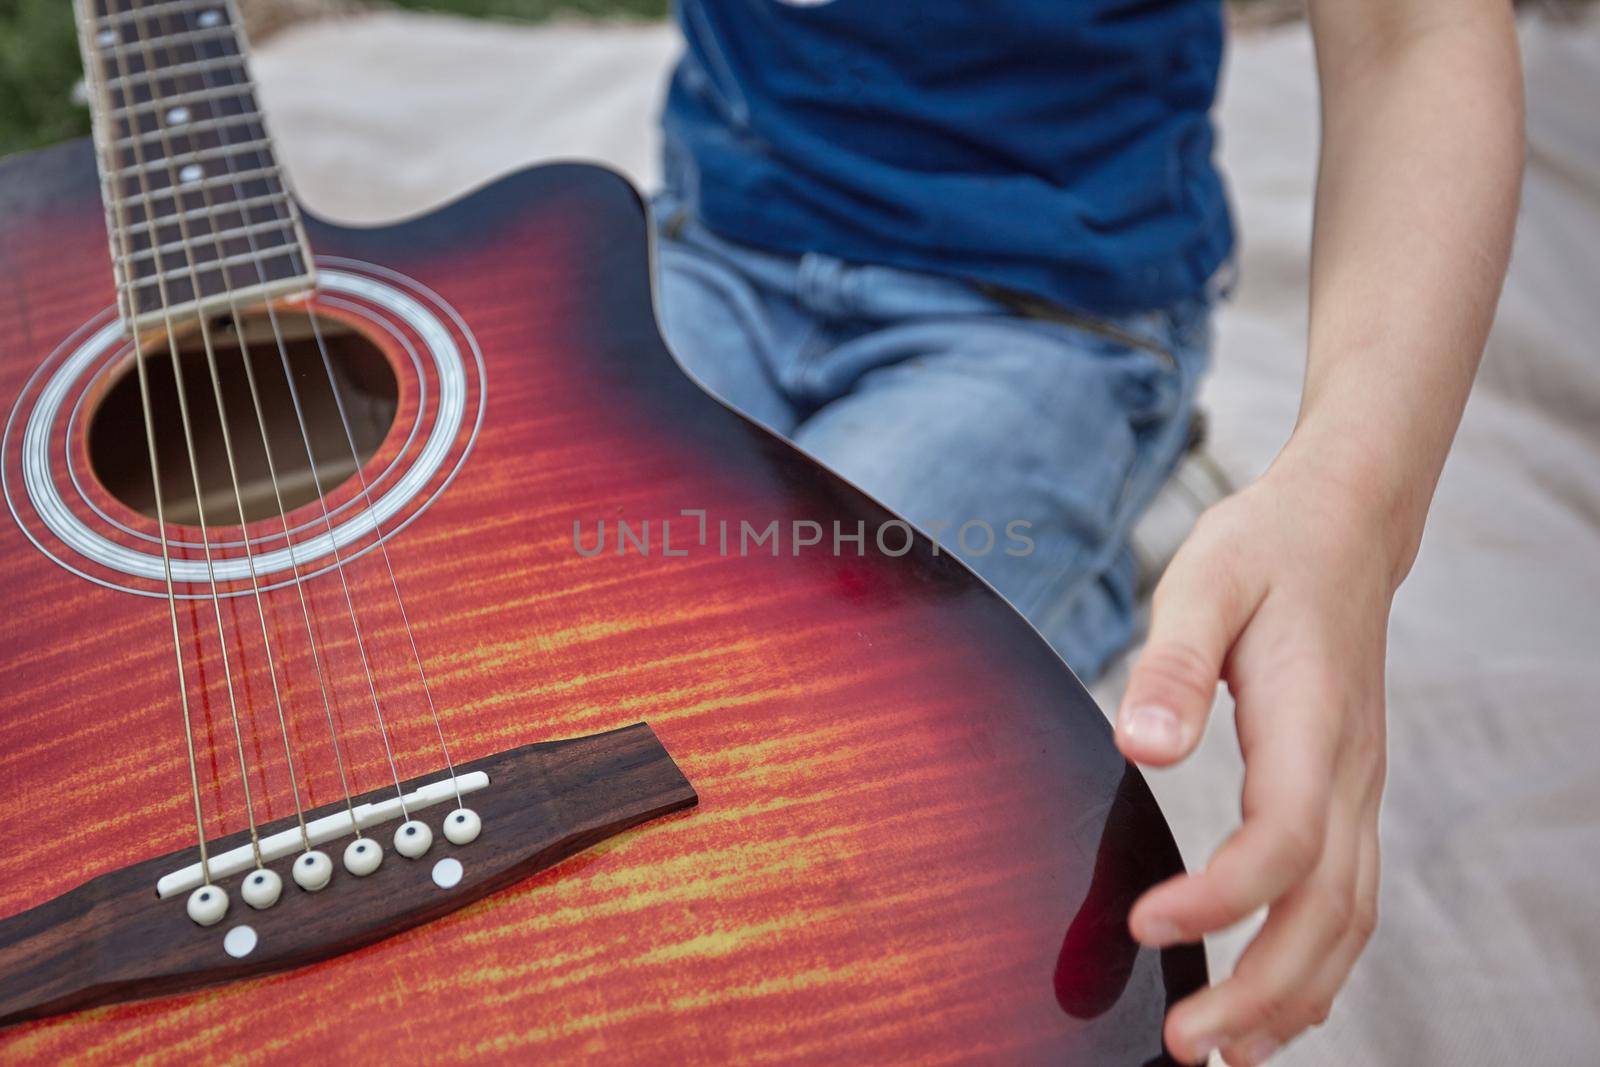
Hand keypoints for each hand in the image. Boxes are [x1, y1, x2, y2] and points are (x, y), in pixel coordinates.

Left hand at [1115, 459, 1392, 1064]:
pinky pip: (1350, 899)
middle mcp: (1351, 771)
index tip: (1145, 925)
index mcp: (1312, 725)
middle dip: (1260, 989)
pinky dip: (1320, 963)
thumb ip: (1170, 665)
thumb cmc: (1264, 551)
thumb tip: (1141, 748)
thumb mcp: (1203, 583)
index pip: (1284, 841)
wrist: (1341, 527)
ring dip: (1293, 993)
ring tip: (1227, 1051)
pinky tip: (1281, 1002)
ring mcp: (1360, 787)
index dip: (1222, 898)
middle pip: (1328, 910)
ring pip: (1349, 919)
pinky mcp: (1349, 792)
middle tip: (1184, 1043)